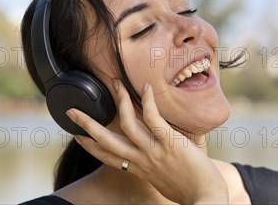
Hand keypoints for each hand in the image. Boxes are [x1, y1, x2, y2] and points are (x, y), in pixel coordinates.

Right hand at [66, 80, 228, 204]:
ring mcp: (155, 151)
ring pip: (127, 124)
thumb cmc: (193, 190)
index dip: (91, 148)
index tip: (79, 138)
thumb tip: (165, 157)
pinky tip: (146, 87)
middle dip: (87, 125)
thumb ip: (161, 167)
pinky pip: (154, 118)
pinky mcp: (170, 143)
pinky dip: (148, 102)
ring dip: (119, 102)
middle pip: (106, 141)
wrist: (207, 198)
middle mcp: (142, 160)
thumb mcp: (167, 181)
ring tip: (113, 84)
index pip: (109, 158)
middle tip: (71, 111)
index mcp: (140, 169)